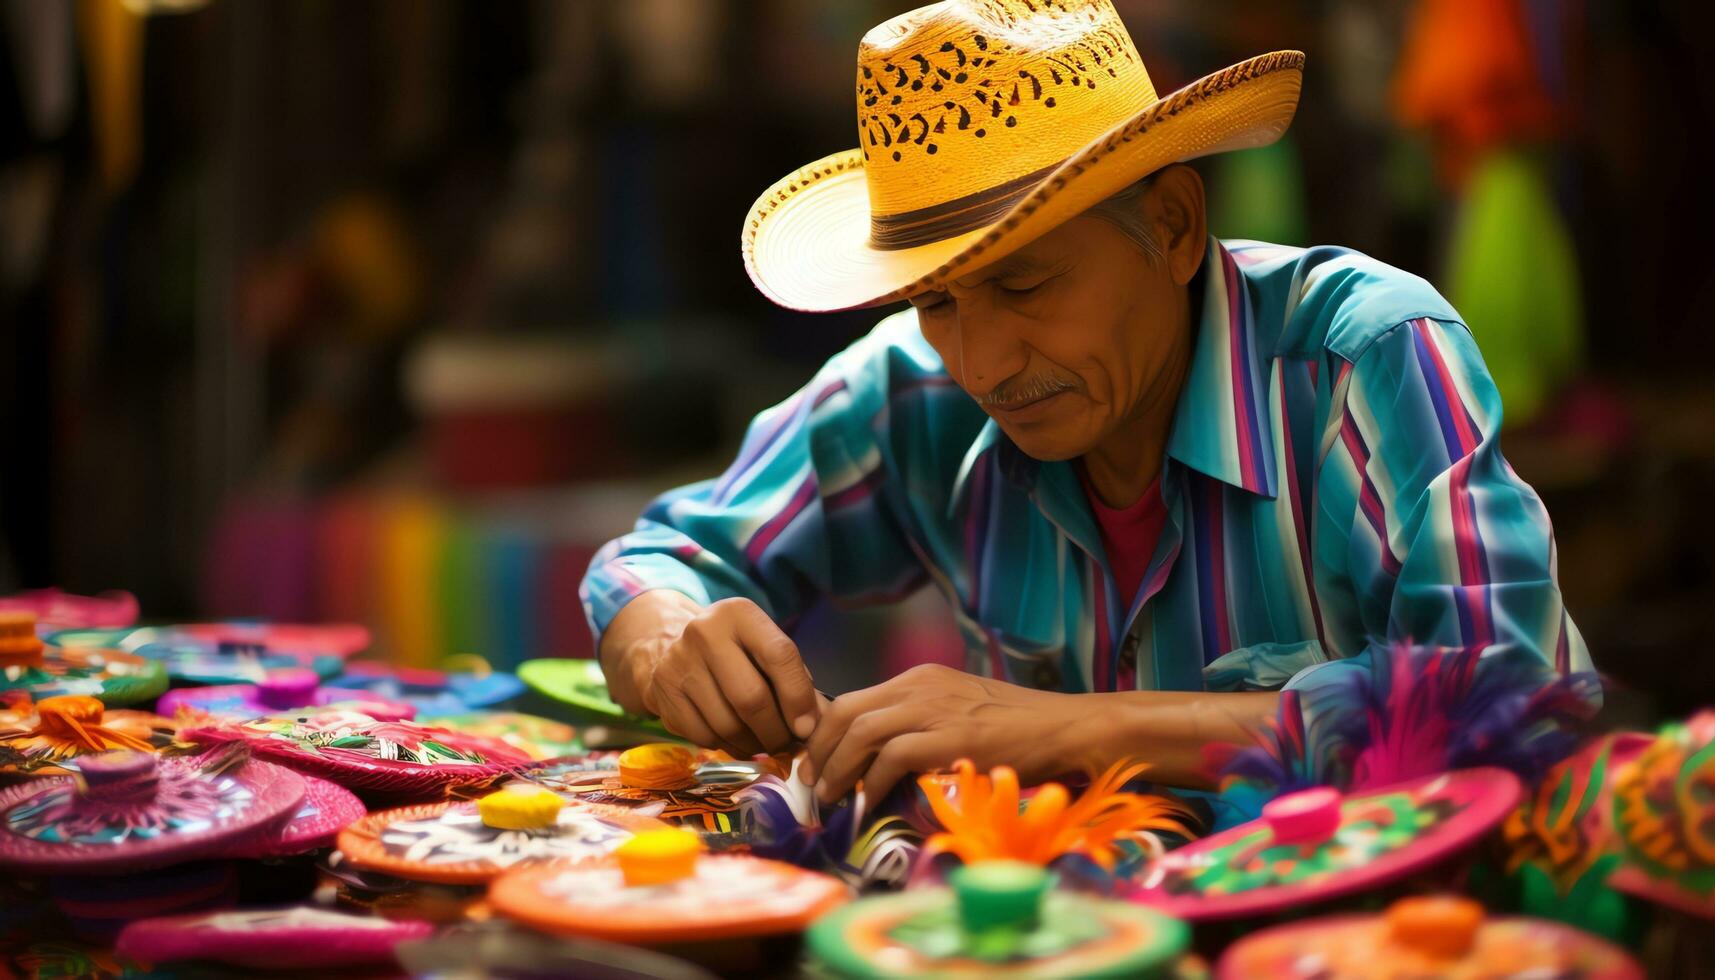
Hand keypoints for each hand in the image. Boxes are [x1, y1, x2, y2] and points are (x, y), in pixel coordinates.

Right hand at [603, 593, 820, 755]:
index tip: (808, 728)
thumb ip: (796, 680)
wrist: (668, 647)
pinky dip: (729, 748)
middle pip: (751, 698)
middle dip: (777, 731)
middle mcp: (704, 632)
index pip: (779, 654)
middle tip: (789, 745)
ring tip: (767, 744)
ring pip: (727, 724)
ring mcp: (678, 663)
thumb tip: (820, 726)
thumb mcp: (765, 648)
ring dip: (755, 745)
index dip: (798, 697)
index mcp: (739, 613)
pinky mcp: (662, 693)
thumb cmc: (735, 651)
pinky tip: (740, 742)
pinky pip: (705, 737)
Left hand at [800, 664, 1080, 804]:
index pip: (852, 699)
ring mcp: (934, 709)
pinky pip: (891, 757)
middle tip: (811, 783)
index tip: (815, 762)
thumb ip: (922, 723)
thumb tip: (882, 757)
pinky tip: (867, 803)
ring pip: (859, 731)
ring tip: (829, 798)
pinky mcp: (948, 737)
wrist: (1066, 726)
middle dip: (819, 751)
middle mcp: (920, 686)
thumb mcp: (960, 710)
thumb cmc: (1019, 728)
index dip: (824, 733)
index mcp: (920, 678)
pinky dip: (871, 784)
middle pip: (844, 711)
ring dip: (836, 769)